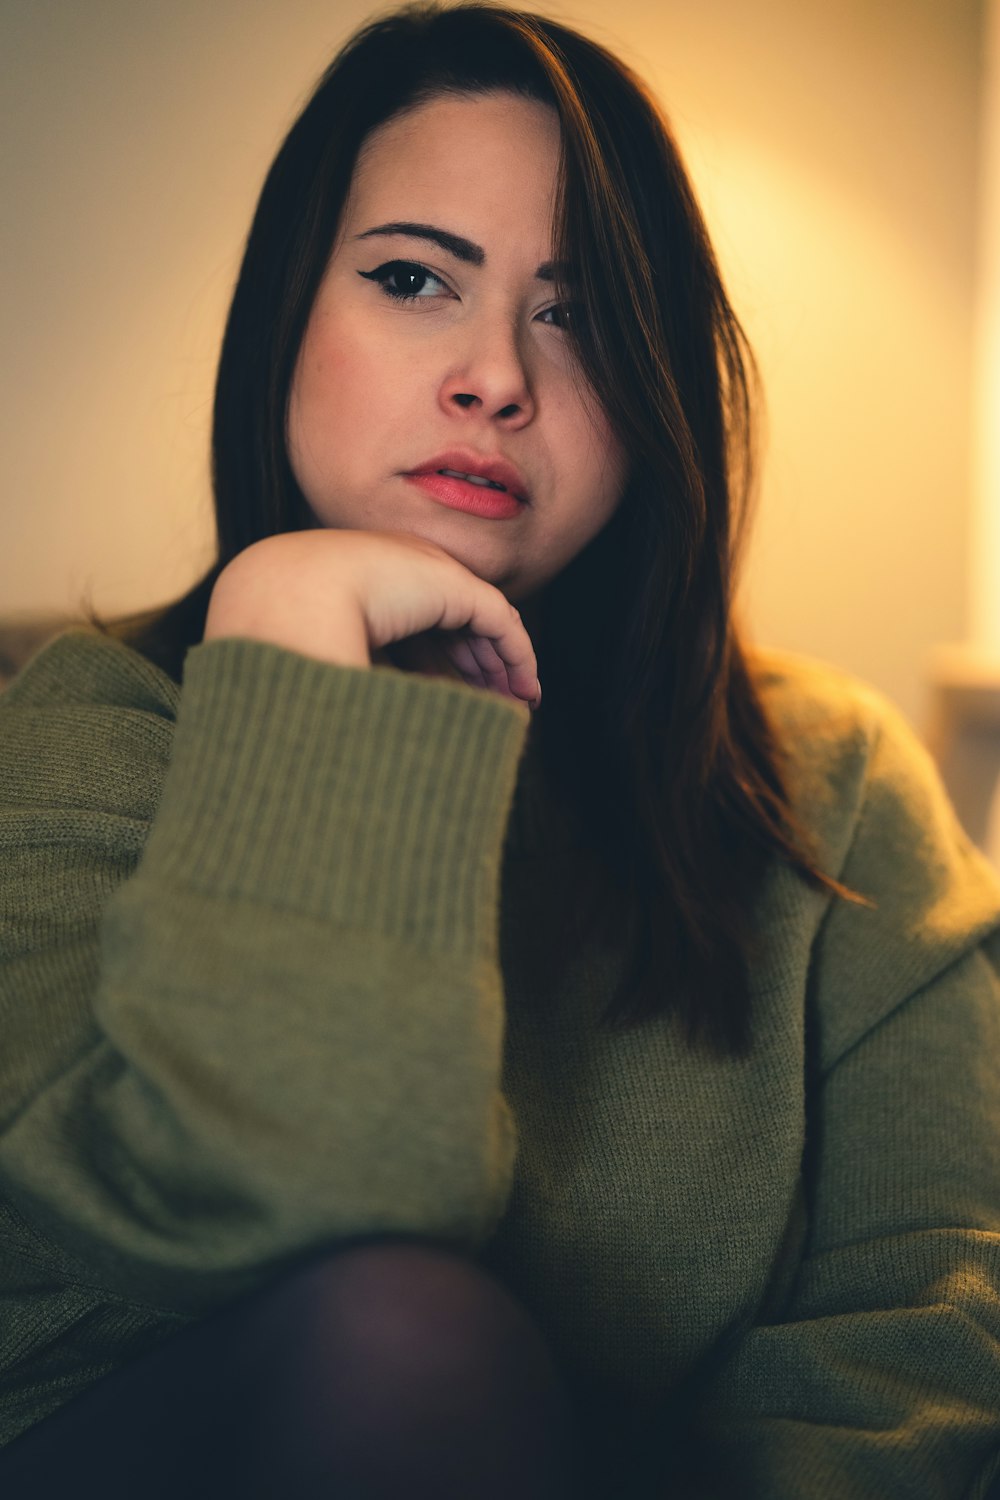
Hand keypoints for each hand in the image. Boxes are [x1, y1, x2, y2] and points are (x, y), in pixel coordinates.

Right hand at [204, 530, 540, 709]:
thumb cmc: (286, 647)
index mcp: (360, 590)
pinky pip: (498, 620)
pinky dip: (516, 653)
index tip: (457, 706)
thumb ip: (361, 683)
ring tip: (519, 703)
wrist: (281, 601)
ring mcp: (424, 573)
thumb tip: (394, 732)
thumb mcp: (330, 668)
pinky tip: (525, 687)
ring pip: (479, 623)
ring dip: (501, 665)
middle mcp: (396, 575)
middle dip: (477, 668)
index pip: (413, 630)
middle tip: (500, 707)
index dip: (440, 669)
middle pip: (450, 626)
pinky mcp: (450, 583)